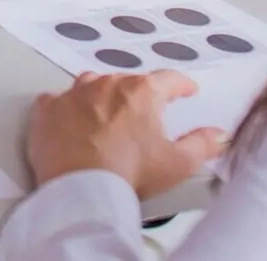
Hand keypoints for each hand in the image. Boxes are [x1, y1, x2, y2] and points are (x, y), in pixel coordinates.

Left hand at [27, 70, 225, 198]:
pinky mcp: (48, 109)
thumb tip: (218, 136)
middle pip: (128, 82)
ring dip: (101, 96)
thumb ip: (202, 145)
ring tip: (107, 115)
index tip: (186, 89)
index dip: (181, 85)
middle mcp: (106, 84)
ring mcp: (74, 94)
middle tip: (143, 116)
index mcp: (141, 92)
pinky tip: (70, 120)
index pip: (168, 79)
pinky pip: (58, 100)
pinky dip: (66, 108)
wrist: (80, 187)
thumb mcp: (177, 163)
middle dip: (138, 96)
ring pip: (91, 84)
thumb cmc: (128, 172)